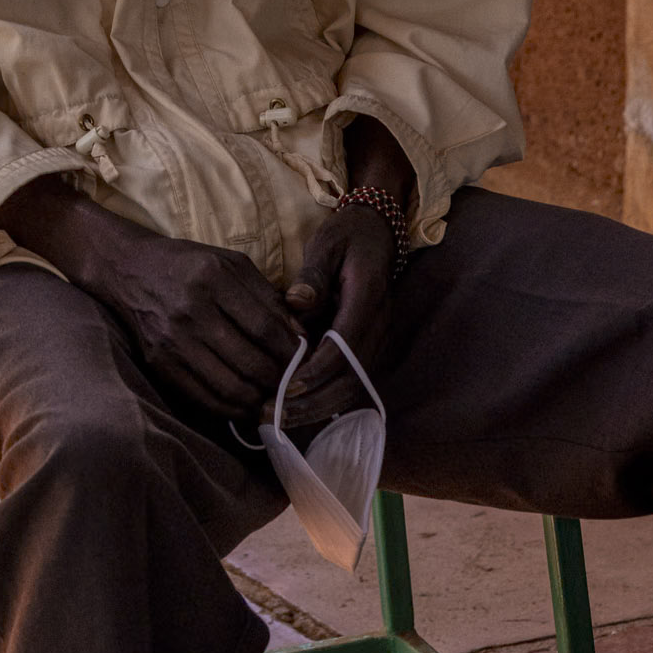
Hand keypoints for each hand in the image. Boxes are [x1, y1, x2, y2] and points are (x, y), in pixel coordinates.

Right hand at [0, 180, 302, 421]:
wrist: (128, 270)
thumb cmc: (188, 265)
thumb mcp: (230, 263)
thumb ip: (266, 295)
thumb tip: (300, 335)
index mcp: (213, 278)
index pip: (265, 327)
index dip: (290, 350)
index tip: (305, 358)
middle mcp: (191, 310)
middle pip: (251, 362)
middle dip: (279, 379)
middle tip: (292, 383)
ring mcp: (172, 341)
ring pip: (230, 387)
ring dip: (259, 399)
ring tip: (272, 396)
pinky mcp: (159, 363)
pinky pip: (204, 398)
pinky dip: (231, 408)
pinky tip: (246, 404)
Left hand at [280, 206, 396, 429]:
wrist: (377, 233)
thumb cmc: (347, 237)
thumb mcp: (327, 244)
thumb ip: (313, 275)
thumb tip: (296, 303)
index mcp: (368, 299)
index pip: (344, 347)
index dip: (316, 371)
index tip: (285, 386)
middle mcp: (377, 327)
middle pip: (351, 380)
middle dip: (313, 403)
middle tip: (275, 415)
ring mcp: (376, 340)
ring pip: (352, 388)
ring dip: (318, 408)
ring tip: (279, 419)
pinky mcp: (368, 347)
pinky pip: (350, 381)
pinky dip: (324, 399)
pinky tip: (295, 407)